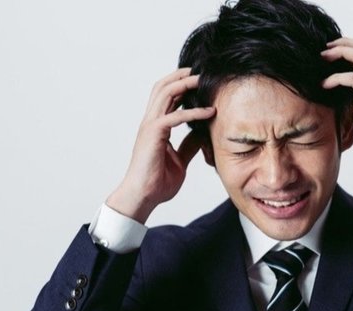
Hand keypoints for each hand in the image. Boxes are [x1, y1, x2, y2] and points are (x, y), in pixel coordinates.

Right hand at [106, 68, 215, 222]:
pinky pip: (175, 116)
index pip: (166, 97)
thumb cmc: (157, 182)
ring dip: (185, 84)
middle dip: (181, 76)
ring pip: (165, 93)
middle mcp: (150, 122)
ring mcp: (150, 126)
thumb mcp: (180, 160)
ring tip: (204, 80)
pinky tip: (209, 112)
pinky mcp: (153, 134)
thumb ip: (189, 145)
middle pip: (162, 87)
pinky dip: (193, 112)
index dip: (181, 86)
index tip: (200, 81)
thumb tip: (203, 134)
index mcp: (156, 126)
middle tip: (201, 71)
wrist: (142, 197)